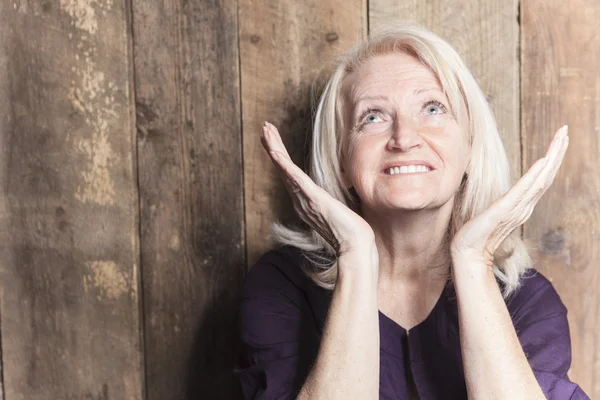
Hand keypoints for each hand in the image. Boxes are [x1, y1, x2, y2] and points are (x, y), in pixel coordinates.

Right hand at [260, 121, 374, 255]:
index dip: (280, 157)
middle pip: (282, 168)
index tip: (274, 140)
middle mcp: (300, 200)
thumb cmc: (350, 233)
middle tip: (264, 128)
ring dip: (274, 148)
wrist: (354, 246)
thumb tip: (334, 201)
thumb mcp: (338, 212)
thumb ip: (331, 204)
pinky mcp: (313, 198)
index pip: (289, 174)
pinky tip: (275, 152)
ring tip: (265, 131)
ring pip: (284, 169)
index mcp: (304, 201)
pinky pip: (295, 178)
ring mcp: (304, 199)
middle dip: (273, 147)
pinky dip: (283, 165)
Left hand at [450, 125, 569, 264]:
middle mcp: (525, 205)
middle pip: (547, 174)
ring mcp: (517, 207)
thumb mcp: (493, 213)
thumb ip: (503, 204)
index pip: (542, 177)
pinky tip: (543, 160)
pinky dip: (535, 175)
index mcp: (523, 204)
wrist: (468, 252)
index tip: (559, 139)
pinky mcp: (505, 209)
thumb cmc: (477, 234)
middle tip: (566, 130)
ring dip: (552, 156)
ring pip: (541, 178)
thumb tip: (505, 196)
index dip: (552, 158)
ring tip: (561, 138)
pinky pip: (524, 190)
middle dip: (557, 151)